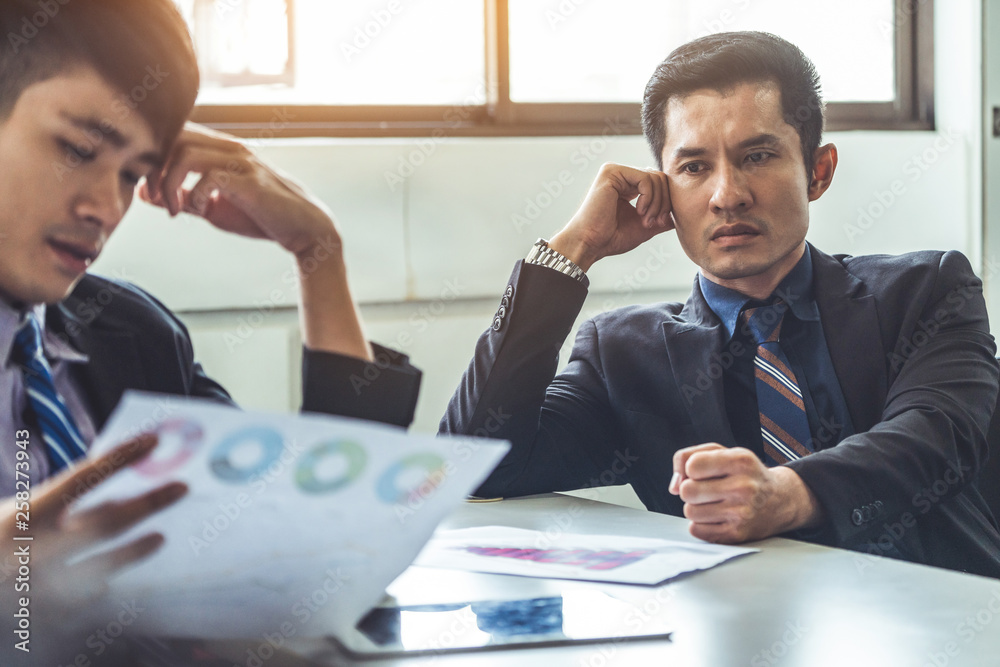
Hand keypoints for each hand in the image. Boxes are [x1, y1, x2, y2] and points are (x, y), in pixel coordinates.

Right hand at [1, 434, 185, 610]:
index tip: (152, 440)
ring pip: (103, 567)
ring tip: (159, 538)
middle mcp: (36, 548)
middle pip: (106, 523)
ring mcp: (41, 585)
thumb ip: (55, 504)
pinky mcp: (43, 618)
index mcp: (25, 515)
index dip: (119, 458)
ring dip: (134, 552)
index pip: (83, 477)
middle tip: (180, 487)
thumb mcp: (13, 514)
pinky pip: (84, 606)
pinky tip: (111, 587)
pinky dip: (99, 594)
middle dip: (148, 503)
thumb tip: (108, 489)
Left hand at [140, 122, 339, 259]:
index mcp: (220, 149)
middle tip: (155, 198)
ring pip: (185, 154)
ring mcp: (241, 161)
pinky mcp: (250, 180)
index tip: (150, 192)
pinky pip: (209, 177)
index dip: (152, 160)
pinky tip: (201, 212)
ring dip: (170, 183)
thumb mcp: (213, 208)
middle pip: (174, 137)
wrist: (304, 229)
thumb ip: (182, 197)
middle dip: (154, 168)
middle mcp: (230, 148)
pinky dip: (196, 196)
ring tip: (174, 210)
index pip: (174, 135)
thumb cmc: (260, 217)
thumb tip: (144, 192)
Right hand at [549, 163, 672, 271]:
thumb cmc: (611, 238)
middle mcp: (621, 175)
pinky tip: (639, 211)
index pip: (659, 184)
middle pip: (660, 178)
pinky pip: (645, 178)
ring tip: (645, 220)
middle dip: (663, 202)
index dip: (666, 202)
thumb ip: (660, 218)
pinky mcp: (612, 172)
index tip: (660, 223)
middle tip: (654, 222)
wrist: (590, 243)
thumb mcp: (644, 227)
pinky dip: (648, 197)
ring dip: (656, 203)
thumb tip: (678, 214)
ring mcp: (616, 171)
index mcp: (627, 185)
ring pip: (655, 177)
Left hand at [668, 443, 821, 542]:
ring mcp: (742, 513)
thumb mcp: (723, 452)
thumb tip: (673, 484)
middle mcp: (744, 487)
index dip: (691, 469)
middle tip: (705, 489)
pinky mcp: (738, 534)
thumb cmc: (745, 474)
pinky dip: (701, 524)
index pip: (692, 465)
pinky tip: (716, 516)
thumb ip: (688, 456)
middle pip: (687, 491)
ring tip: (713, 502)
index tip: (702, 471)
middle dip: (690, 489)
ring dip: (695, 507)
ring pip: (690, 512)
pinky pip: (697, 530)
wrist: (781, 500)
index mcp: (740, 461)